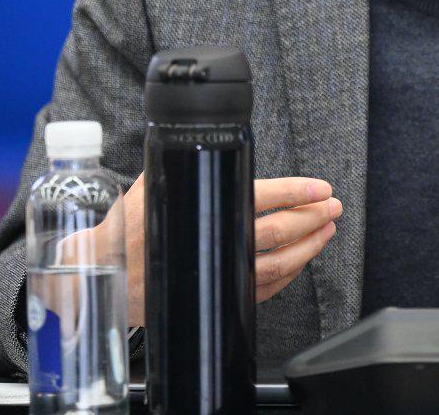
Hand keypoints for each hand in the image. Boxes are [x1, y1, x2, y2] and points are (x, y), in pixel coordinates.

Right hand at [96, 174, 340, 326]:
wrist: (105, 273)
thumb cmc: (128, 227)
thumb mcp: (153, 184)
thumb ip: (186, 165)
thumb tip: (211, 142)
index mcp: (201, 212)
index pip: (259, 198)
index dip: (295, 192)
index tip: (320, 188)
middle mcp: (213, 247)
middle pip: (276, 232)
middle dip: (311, 217)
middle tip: (332, 206)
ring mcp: (219, 276)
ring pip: (276, 265)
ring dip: (308, 246)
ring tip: (327, 229)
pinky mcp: (219, 297)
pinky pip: (264, 290)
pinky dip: (289, 274)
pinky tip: (302, 258)